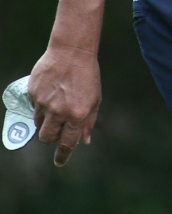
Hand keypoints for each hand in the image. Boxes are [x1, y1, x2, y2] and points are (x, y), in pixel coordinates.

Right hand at [28, 44, 101, 166]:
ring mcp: (43, 102)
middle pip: (46, 137)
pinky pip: (34, 106)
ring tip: (57, 102)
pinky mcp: (33, 93)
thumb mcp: (95, 99)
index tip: (60, 162)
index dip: (63, 155)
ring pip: (39, 122)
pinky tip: (52, 90)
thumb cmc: (88, 75)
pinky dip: (41, 103)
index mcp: (76, 114)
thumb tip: (85, 141)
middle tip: (56, 129)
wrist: (73, 52)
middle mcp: (58, 111)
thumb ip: (88, 121)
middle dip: (50, 138)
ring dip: (46, 119)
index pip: (67, 142)